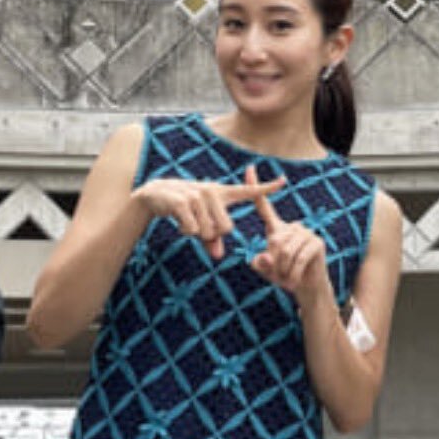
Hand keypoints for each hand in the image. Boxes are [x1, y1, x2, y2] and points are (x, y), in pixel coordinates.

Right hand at [133, 168, 284, 259]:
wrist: (155, 194)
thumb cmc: (184, 209)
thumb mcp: (201, 222)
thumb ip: (212, 239)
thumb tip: (217, 256)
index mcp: (221, 194)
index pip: (247, 191)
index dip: (266, 187)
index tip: (283, 181)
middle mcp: (212, 191)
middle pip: (225, 229)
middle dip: (212, 235)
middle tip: (199, 225)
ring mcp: (198, 195)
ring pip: (208, 232)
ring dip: (196, 234)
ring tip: (187, 220)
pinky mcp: (183, 202)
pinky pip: (192, 230)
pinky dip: (185, 231)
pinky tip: (178, 220)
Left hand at [247, 164, 330, 303]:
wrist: (307, 287)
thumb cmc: (284, 276)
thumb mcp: (266, 270)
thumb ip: (260, 264)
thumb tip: (265, 256)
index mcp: (277, 228)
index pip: (263, 206)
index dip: (255, 187)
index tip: (248, 168)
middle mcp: (292, 226)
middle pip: (274, 242)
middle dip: (274, 264)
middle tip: (279, 276)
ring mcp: (306, 232)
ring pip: (286, 252)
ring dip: (283, 271)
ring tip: (287, 279)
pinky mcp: (316, 243)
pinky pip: (298, 259)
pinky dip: (292, 274)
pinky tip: (294, 281)